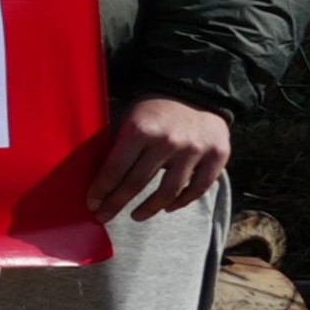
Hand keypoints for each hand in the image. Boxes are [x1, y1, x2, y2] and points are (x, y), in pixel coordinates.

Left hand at [84, 94, 231, 223]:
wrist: (196, 92)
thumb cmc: (153, 110)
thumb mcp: (128, 119)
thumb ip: (116, 146)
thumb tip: (97, 179)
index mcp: (139, 130)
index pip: (114, 170)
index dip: (100, 191)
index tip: (92, 204)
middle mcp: (167, 141)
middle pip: (136, 184)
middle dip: (116, 204)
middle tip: (104, 217)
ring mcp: (194, 150)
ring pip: (168, 192)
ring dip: (149, 208)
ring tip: (136, 215)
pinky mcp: (217, 155)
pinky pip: (198, 188)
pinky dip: (182, 202)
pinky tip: (167, 207)